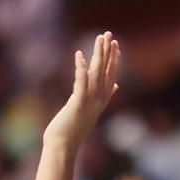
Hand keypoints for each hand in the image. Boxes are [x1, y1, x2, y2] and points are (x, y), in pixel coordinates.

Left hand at [45, 32, 121, 147]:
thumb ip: (105, 95)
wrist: (63, 145)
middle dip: (107, 51)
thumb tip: (115, 85)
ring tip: (99, 39)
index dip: (113, 59)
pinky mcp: (77, 103)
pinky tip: (79, 55)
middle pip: (105, 70)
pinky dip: (81, 68)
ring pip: (96, 73)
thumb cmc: (74, 128)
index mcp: (102, 99)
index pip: (111, 74)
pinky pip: (80, 82)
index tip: (114, 44)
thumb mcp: (92, 109)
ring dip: (98, 54)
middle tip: (108, 34)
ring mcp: (89, 101)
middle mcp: (99, 99)